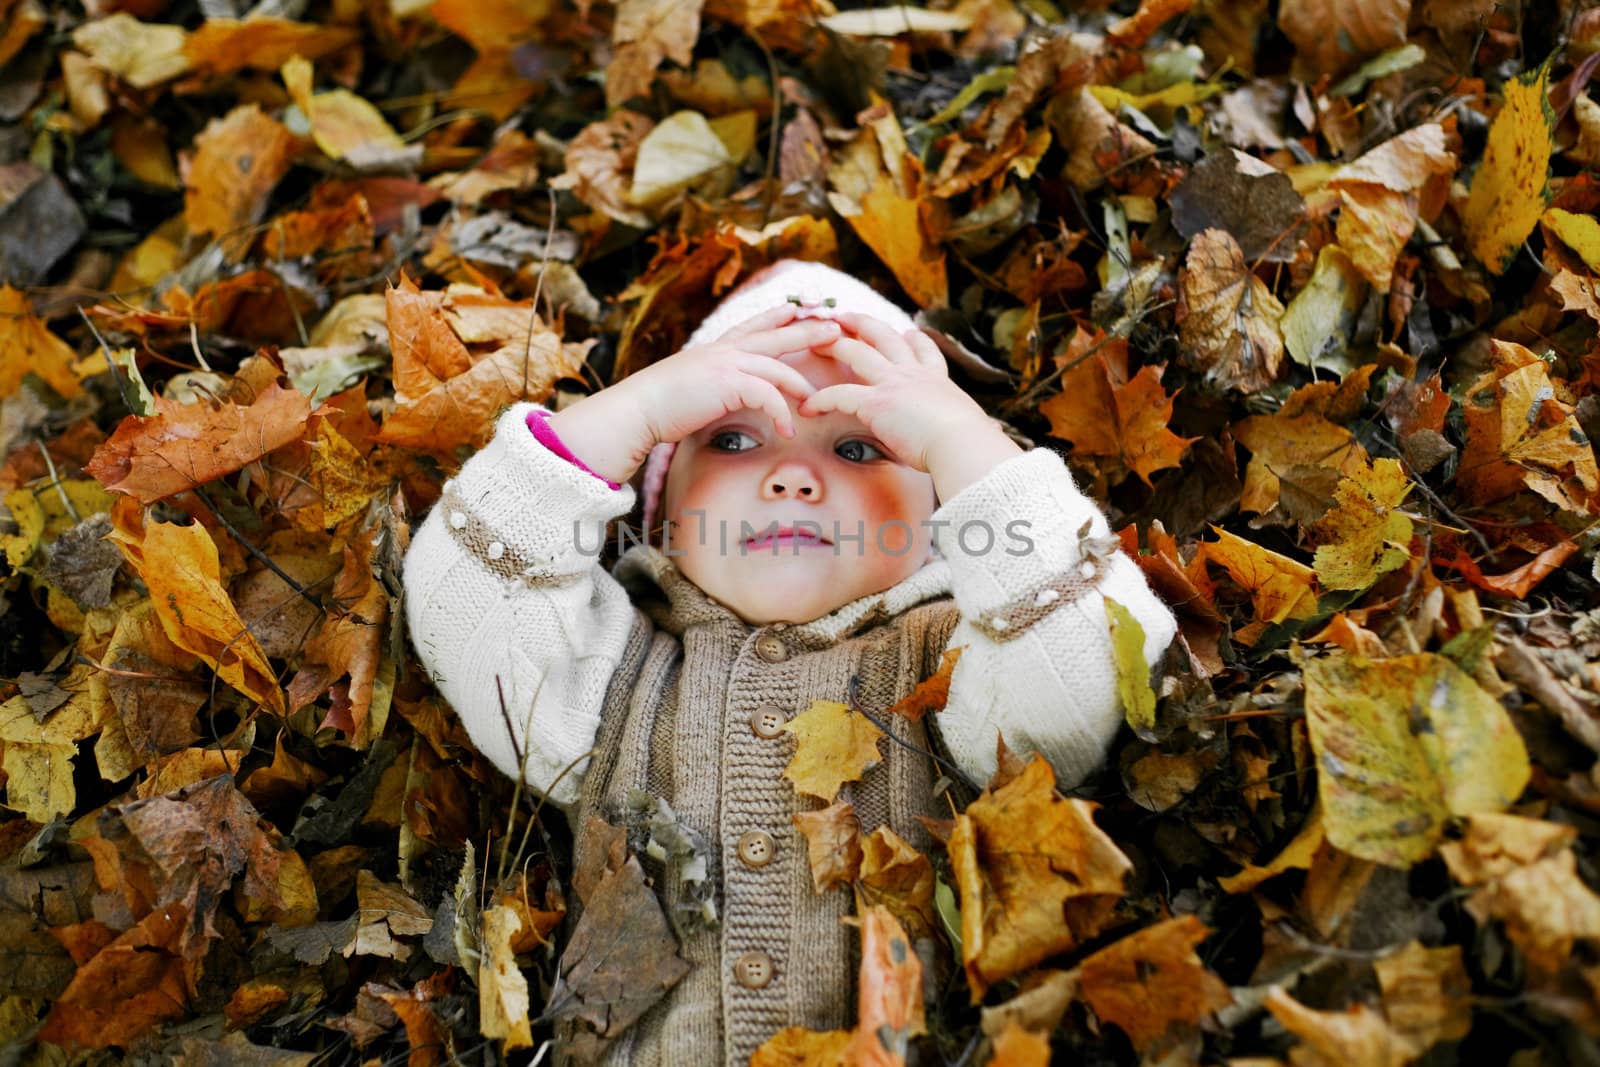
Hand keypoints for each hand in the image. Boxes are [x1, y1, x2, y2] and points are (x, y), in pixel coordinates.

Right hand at [623, 305, 842, 447]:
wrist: (638, 409)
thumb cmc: (658, 406)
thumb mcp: (688, 386)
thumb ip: (708, 384)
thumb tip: (716, 396)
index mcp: (714, 350)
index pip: (751, 327)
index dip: (775, 316)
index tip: (795, 309)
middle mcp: (723, 351)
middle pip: (775, 336)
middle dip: (807, 331)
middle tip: (835, 327)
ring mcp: (727, 364)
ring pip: (777, 366)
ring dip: (800, 384)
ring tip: (817, 399)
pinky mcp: (730, 383)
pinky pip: (769, 395)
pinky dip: (782, 413)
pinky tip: (788, 430)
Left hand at [799, 313, 996, 473]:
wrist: (962, 444)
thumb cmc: (971, 443)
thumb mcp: (975, 425)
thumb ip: (975, 425)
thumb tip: (992, 433)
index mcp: (938, 380)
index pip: (924, 352)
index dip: (914, 340)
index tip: (908, 333)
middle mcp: (914, 374)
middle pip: (883, 336)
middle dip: (861, 323)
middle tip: (844, 317)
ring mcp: (894, 383)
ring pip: (855, 352)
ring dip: (832, 344)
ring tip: (813, 343)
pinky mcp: (876, 402)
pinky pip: (838, 395)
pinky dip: (820, 400)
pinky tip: (807, 407)